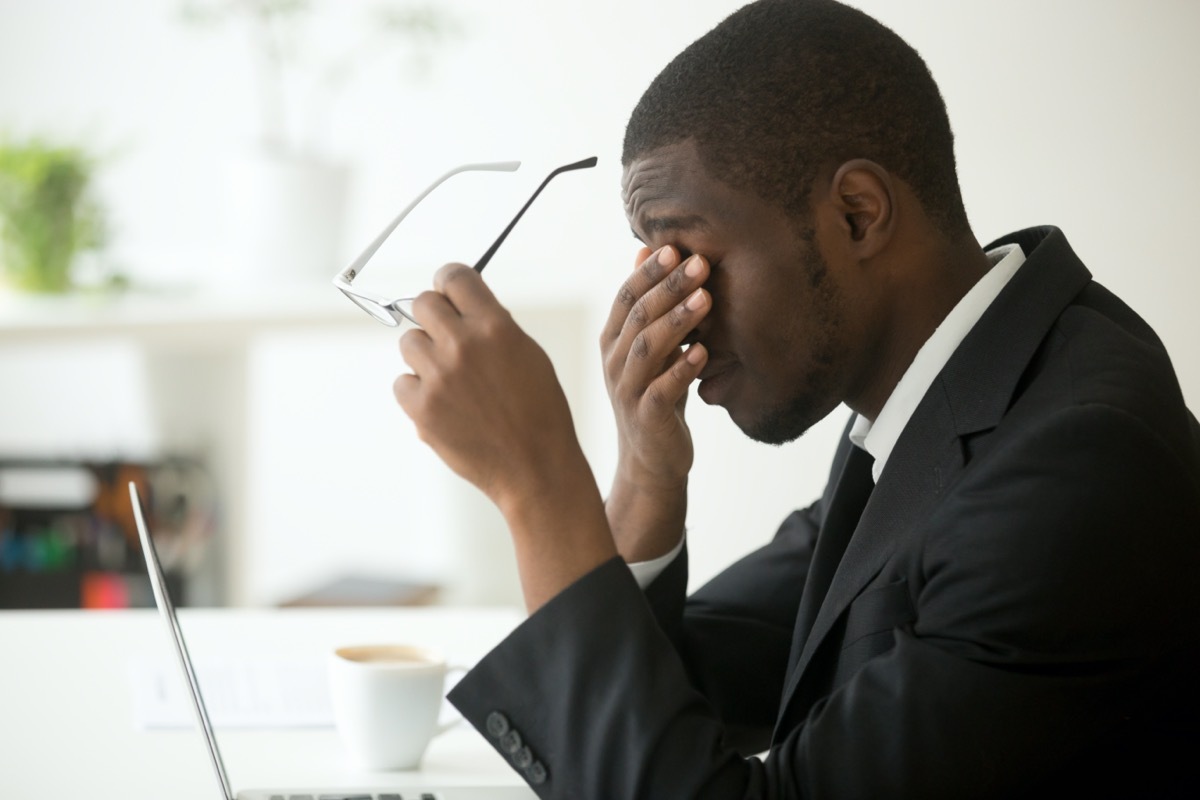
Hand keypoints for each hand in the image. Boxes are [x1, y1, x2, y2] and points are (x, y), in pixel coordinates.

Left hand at [392, 264, 616, 611]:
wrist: (535, 468)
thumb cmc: (540, 414)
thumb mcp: (530, 356)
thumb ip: (495, 327)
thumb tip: (465, 309)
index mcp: (496, 327)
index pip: (455, 277)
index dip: (448, 281)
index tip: (447, 291)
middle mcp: (463, 345)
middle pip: (422, 303)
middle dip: (433, 316)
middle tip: (446, 336)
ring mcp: (439, 377)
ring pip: (409, 343)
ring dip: (425, 356)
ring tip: (452, 381)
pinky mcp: (422, 408)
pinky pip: (402, 383)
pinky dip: (417, 392)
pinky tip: (444, 407)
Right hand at [600, 246, 710, 558]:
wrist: (652, 459)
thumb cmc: (656, 393)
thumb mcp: (652, 346)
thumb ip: (649, 303)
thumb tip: (648, 250)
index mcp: (613, 340)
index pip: (626, 296)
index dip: (649, 272)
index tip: (677, 247)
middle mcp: (614, 361)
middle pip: (637, 316)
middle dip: (669, 287)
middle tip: (700, 264)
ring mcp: (627, 390)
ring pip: (647, 348)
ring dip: (677, 321)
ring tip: (706, 300)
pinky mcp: (646, 417)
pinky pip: (662, 389)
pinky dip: (682, 369)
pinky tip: (704, 352)